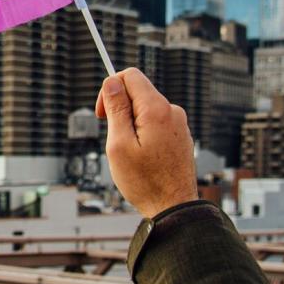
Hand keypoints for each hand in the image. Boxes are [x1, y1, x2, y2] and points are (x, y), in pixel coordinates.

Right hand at [95, 67, 196, 218]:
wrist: (174, 208)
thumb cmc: (145, 182)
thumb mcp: (119, 144)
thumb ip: (116, 109)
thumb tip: (111, 81)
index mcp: (156, 109)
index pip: (130, 76)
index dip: (110, 89)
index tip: (102, 114)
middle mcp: (172, 111)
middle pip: (138, 92)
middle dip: (120, 109)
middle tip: (115, 140)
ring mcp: (179, 123)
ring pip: (145, 109)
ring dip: (131, 124)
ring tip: (131, 154)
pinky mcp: (181, 135)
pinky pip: (156, 123)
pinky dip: (144, 133)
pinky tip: (144, 158)